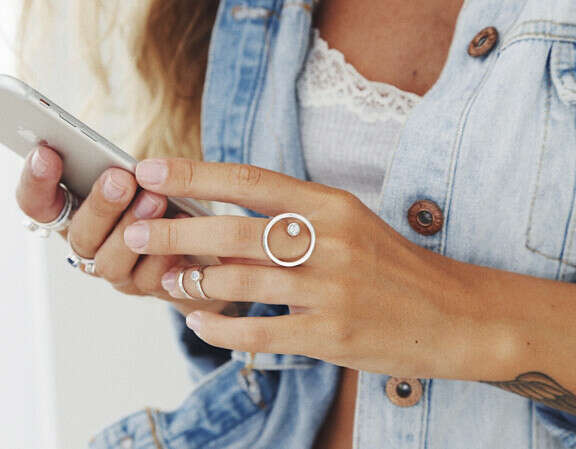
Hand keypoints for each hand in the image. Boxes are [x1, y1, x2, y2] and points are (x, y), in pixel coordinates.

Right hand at [15, 146, 227, 315]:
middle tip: (119, 180)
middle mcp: (90, 248)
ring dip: (132, 228)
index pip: (39, 204)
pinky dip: (165, 252)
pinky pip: (151, 277)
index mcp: (74, 215)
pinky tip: (181, 224)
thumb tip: (118, 160)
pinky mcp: (150, 287)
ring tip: (155, 199)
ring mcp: (118, 271)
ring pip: (110, 262)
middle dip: (100, 206)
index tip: (46, 153)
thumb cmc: (156, 199)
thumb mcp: (135, 178)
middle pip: (79, 235)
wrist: (199, 241)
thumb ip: (119, 171)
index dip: (36, 182)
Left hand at [124, 157, 466, 376]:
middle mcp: (329, 242)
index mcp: (331, 205)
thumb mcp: (347, 224)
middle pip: (234, 231)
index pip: (251, 181)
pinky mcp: (331, 335)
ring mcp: (330, 291)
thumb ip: (291, 218)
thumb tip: (224, 220)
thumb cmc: (390, 265)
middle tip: (131, 230)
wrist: (450, 315)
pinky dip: (220, 329)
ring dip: (192, 282)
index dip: (195, 174)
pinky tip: (199, 324)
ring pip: (241, 282)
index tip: (150, 170)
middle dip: (174, 229)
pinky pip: (259, 333)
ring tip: (165, 280)